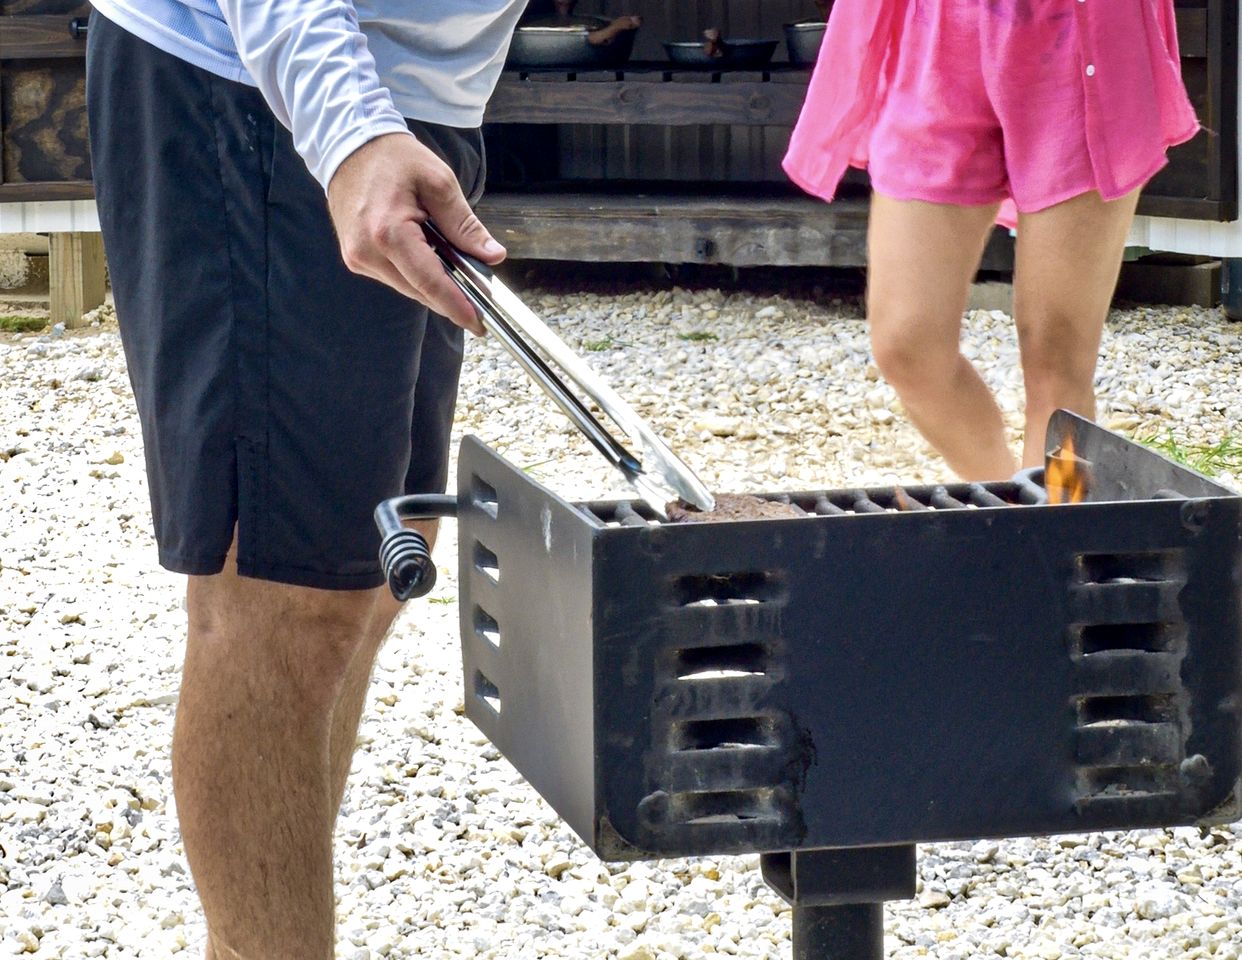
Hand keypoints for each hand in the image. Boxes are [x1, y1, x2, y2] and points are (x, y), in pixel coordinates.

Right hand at [327, 132, 505, 334]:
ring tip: (457, 269)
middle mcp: (368, 253)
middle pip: (420, 291)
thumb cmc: (394, 158)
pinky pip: (395, 277)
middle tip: (480, 295)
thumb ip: (465, 225)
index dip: (456, 306)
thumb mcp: (439, 183)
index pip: (430, 282)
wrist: (349, 146)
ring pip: (408, 288)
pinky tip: (430, 258)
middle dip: (451, 296)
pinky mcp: (356, 258)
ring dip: (434, 284)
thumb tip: (493, 256)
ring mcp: (358, 258)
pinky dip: (417, 274)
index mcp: (388, 233)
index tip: (478, 323)